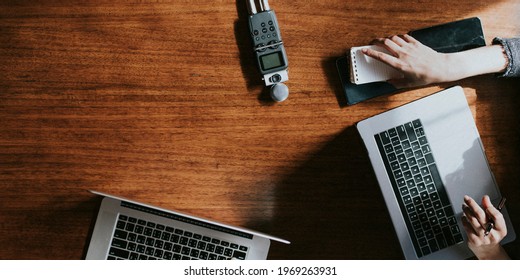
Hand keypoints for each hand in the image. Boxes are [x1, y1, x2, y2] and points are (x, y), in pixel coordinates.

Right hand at [362, 34, 507, 87]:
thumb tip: (389, 82)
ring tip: (385, 42)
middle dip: (376, 41)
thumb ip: (396, 83)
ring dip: (387, 39)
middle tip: (372, 43)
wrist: (441, 68)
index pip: (381, 57)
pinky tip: (398, 40)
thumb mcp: (409, 84)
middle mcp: (403, 54)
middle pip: (385, 43)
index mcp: (400, 65)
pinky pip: (404, 37)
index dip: (371, 53)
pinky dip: (399, 37)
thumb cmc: (426, 76)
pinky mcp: (416, 43)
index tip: (364, 50)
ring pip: (394, 38)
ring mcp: (410, 47)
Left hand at [461, 195, 509, 259]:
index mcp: (501, 229)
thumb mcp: (494, 223)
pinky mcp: (474, 240)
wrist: (487, 249)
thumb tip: (485, 198)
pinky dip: (464, 219)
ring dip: (466, 211)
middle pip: (481, 215)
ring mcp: (483, 238)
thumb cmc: (491, 232)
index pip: (497, 216)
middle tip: (466, 198)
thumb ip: (490, 209)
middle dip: (472, 204)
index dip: (490, 207)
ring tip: (464, 206)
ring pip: (472, 220)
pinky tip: (463, 216)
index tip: (483, 200)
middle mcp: (493, 234)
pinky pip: (466, 227)